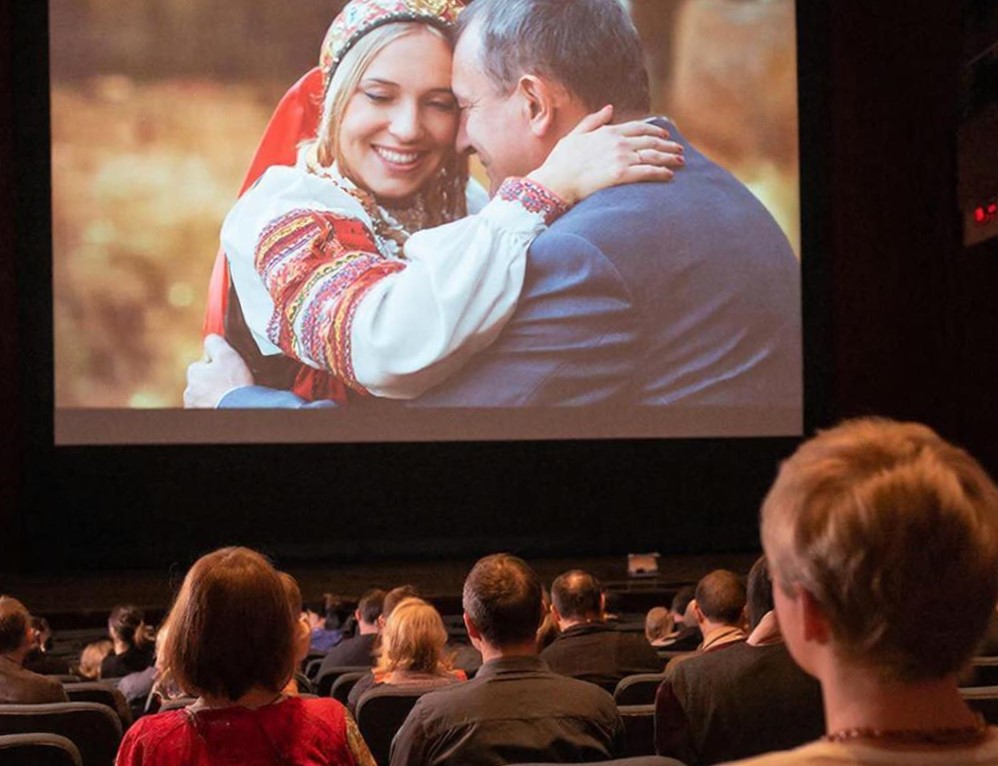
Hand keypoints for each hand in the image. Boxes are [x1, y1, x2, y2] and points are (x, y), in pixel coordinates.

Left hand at [183, 334, 253, 407]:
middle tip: (232, 383)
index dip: (218, 364)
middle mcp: (189, 390)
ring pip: (206, 395)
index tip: (229, 369)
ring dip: (216, 394)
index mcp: (193, 372)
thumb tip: (211, 338)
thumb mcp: (227, 354)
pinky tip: (227, 404)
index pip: (203, 364)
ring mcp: (194, 405)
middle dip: (215, 381)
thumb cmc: (233, 384)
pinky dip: (217, 405)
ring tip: (230, 395)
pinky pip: (209, 406)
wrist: (238, 408)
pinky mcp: (201, 415)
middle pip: (204, 381)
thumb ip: (215, 342)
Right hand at [527, 105, 684, 204]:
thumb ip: (593, 121)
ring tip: (680, 161)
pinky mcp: (621, 175)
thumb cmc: (560, 161)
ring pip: (653, 155)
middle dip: (668, 145)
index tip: (665, 135)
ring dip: (669, 157)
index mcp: (608, 132)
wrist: (555, 181)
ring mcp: (621, 158)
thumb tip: (609, 108)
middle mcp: (618, 143)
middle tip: (679, 149)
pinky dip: (661, 172)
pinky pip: (647, 172)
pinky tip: (669, 175)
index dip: (655, 131)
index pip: (638, 128)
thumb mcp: (574, 135)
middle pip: (651, 141)